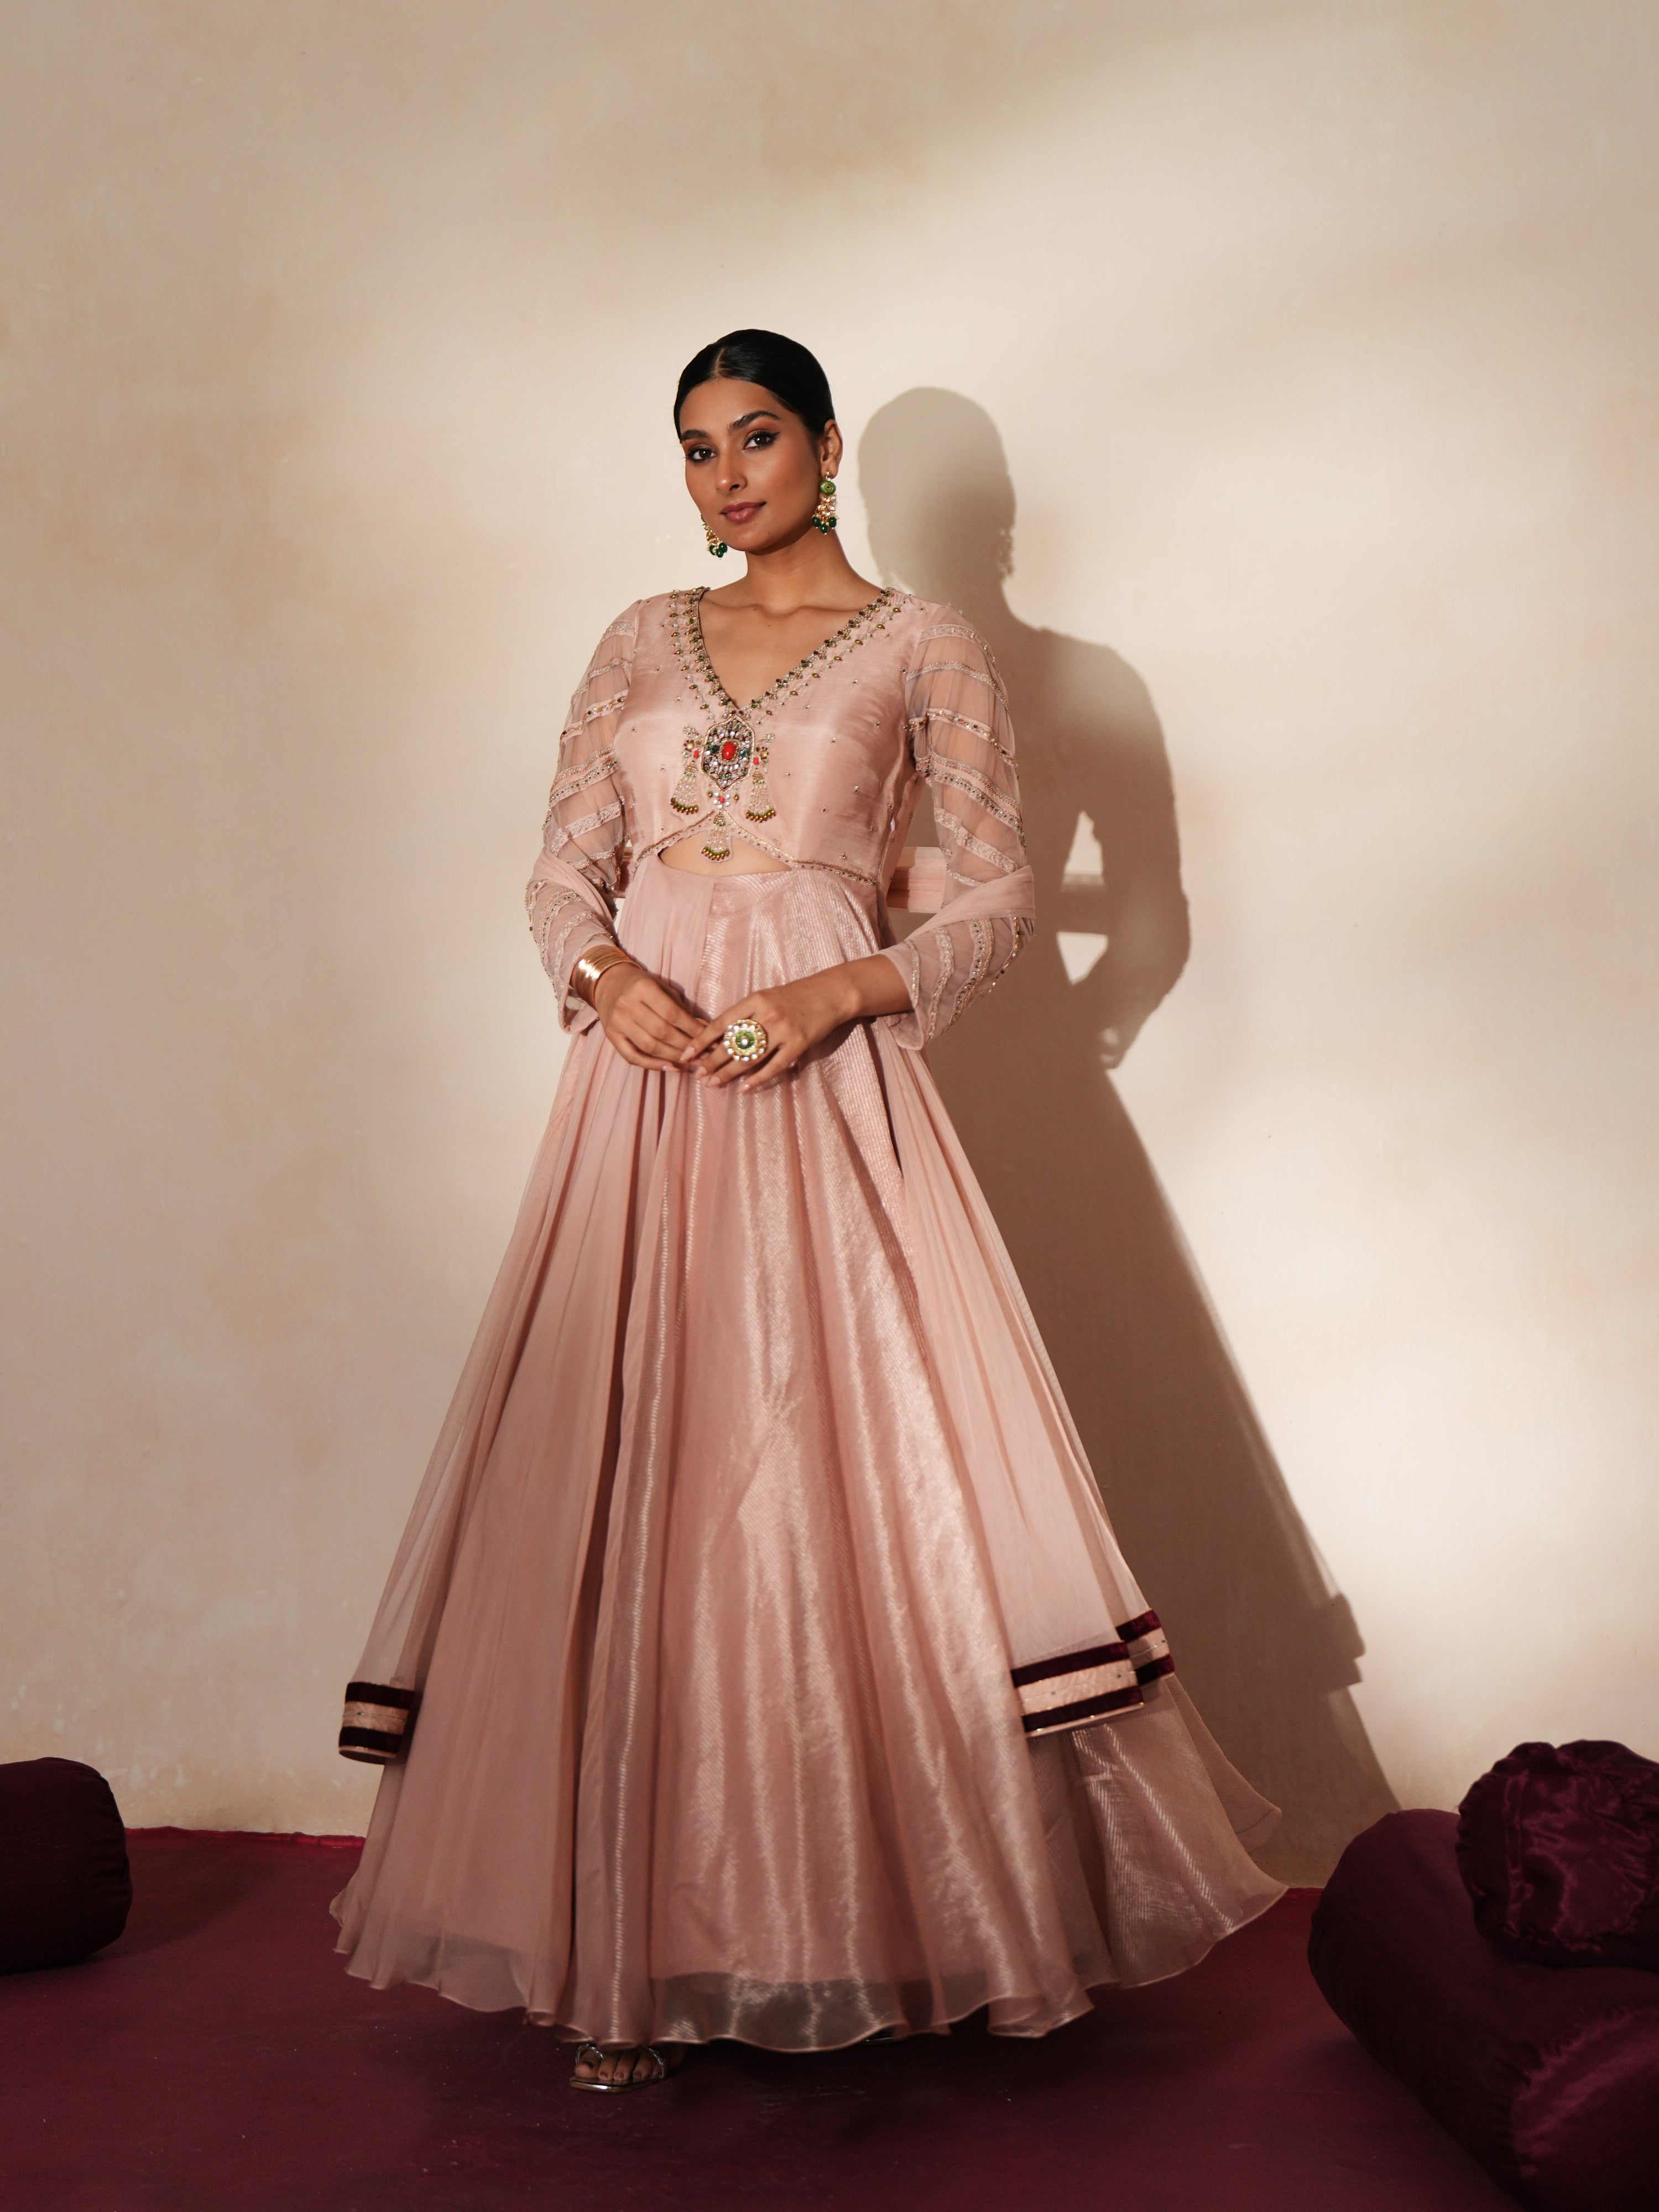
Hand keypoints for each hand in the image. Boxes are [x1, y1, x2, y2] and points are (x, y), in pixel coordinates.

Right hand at [592, 962, 704, 1070]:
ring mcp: (617, 1022)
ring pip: (649, 1046)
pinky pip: (632, 1056)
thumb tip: (706, 1029)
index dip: (692, 1029)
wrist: (609, 983)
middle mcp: (628, 1004)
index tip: (708, 1039)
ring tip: (691, 1062)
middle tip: (703, 1054)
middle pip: (662, 1032)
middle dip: (685, 1046)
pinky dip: (652, 1065)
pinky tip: (670, 1067)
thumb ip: (682, 1008)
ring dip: (673, 1057)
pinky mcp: (611, 1036)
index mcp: (643, 988)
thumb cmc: (643, 986)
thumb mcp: (663, 988)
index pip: (673, 1013)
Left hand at [679, 970, 856, 1091]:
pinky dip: (756, 1080)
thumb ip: (745, 1014)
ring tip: (713, 1084)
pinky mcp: (798, 1044)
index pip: (720, 1023)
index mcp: (755, 999)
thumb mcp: (766, 996)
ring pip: (749, 1057)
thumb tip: (719, 1038)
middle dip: (711, 1061)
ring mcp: (783, 1030)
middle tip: (697, 1075)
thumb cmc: (795, 996)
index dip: (701, 1041)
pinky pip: (773, 1067)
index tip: (686, 1054)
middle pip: (732, 1043)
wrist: (830, 993)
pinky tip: (743, 1089)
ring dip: (728, 1073)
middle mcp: (767, 1014)